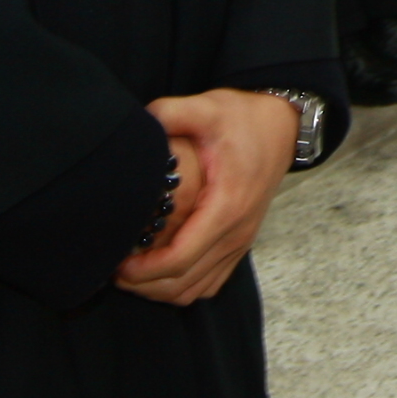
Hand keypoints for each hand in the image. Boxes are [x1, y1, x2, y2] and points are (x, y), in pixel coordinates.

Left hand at [117, 89, 302, 304]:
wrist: (282, 126)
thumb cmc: (244, 119)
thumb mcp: (207, 107)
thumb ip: (171, 112)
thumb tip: (138, 121)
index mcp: (226, 206)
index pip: (181, 258)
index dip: (144, 270)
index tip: (118, 263)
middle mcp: (236, 232)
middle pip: (184, 283)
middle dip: (144, 285)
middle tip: (114, 270)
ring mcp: (240, 242)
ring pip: (195, 290)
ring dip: (160, 290)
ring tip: (131, 272)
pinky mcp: (239, 244)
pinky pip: (208, 283)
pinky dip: (181, 287)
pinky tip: (159, 271)